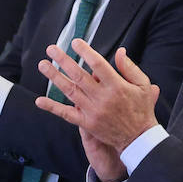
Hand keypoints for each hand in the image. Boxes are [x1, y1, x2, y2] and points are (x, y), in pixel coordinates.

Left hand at [34, 39, 159, 181]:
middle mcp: (102, 98)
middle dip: (63, 60)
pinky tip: (39, 101)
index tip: (75, 42)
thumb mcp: (143, 86)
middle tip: (51, 49)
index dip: (85, 52)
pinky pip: (66, 114)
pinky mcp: (87, 123)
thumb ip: (130, 68)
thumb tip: (120, 51)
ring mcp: (92, 111)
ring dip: (55, 77)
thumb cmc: (142, 109)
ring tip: (43, 65)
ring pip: (70, 91)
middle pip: (79, 75)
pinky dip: (52, 107)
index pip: (98, 64)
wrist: (138, 138)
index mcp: (117, 86)